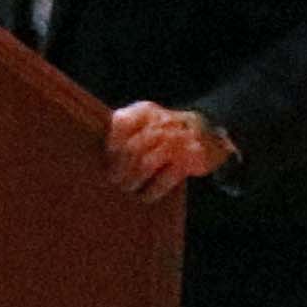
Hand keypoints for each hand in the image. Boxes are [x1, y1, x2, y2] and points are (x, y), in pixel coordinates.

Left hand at [106, 100, 232, 194]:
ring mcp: (177, 141)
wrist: (209, 130)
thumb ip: (125, 129)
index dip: (111, 142)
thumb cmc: (166, 129)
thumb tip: (97, 154)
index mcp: (146, 110)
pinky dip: (153, 190)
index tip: (105, 157)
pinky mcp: (190, 159)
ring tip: (127, 187)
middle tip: (113, 179)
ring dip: (133, 179)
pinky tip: (146, 195)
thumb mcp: (146, 118)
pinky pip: (165, 178)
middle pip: (132, 147)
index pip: (121, 123)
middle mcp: (162, 123)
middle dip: (119, 167)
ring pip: (146, 163)